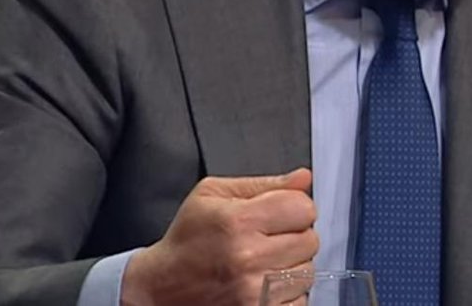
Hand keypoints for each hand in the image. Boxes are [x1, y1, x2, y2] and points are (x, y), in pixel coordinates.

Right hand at [121, 168, 317, 305]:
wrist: (161, 288)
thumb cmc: (187, 239)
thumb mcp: (213, 195)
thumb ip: (263, 184)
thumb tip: (304, 178)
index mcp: (238, 222)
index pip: (303, 208)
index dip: (294, 207)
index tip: (279, 213)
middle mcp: (248, 259)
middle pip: (310, 240)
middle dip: (294, 236)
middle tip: (268, 239)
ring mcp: (254, 293)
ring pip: (307, 271)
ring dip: (291, 265)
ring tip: (263, 262)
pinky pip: (300, 300)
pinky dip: (287, 293)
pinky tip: (263, 284)